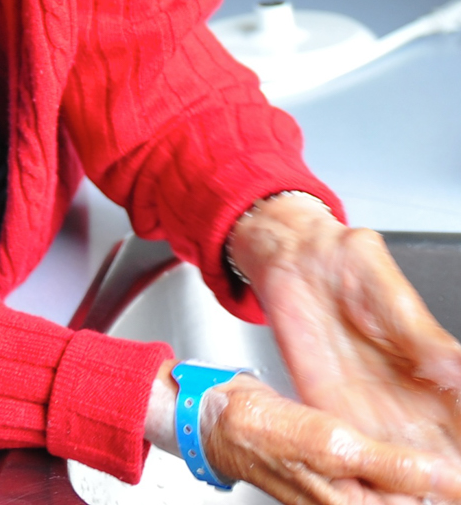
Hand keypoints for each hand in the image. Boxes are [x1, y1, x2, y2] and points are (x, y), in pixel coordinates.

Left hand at [218, 193, 460, 500]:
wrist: (293, 255)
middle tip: (447, 493)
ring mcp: (373, 411)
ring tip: (413, 501)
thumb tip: (455, 370)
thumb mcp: (388, 289)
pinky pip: (355, 457)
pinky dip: (366, 480)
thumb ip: (422, 335)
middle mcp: (411, 401)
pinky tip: (373, 494)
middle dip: (449, 482)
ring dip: (410, 489)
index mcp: (439, 371)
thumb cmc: (344, 262)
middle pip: (446, 460)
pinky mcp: (332, 411)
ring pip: (405, 470)